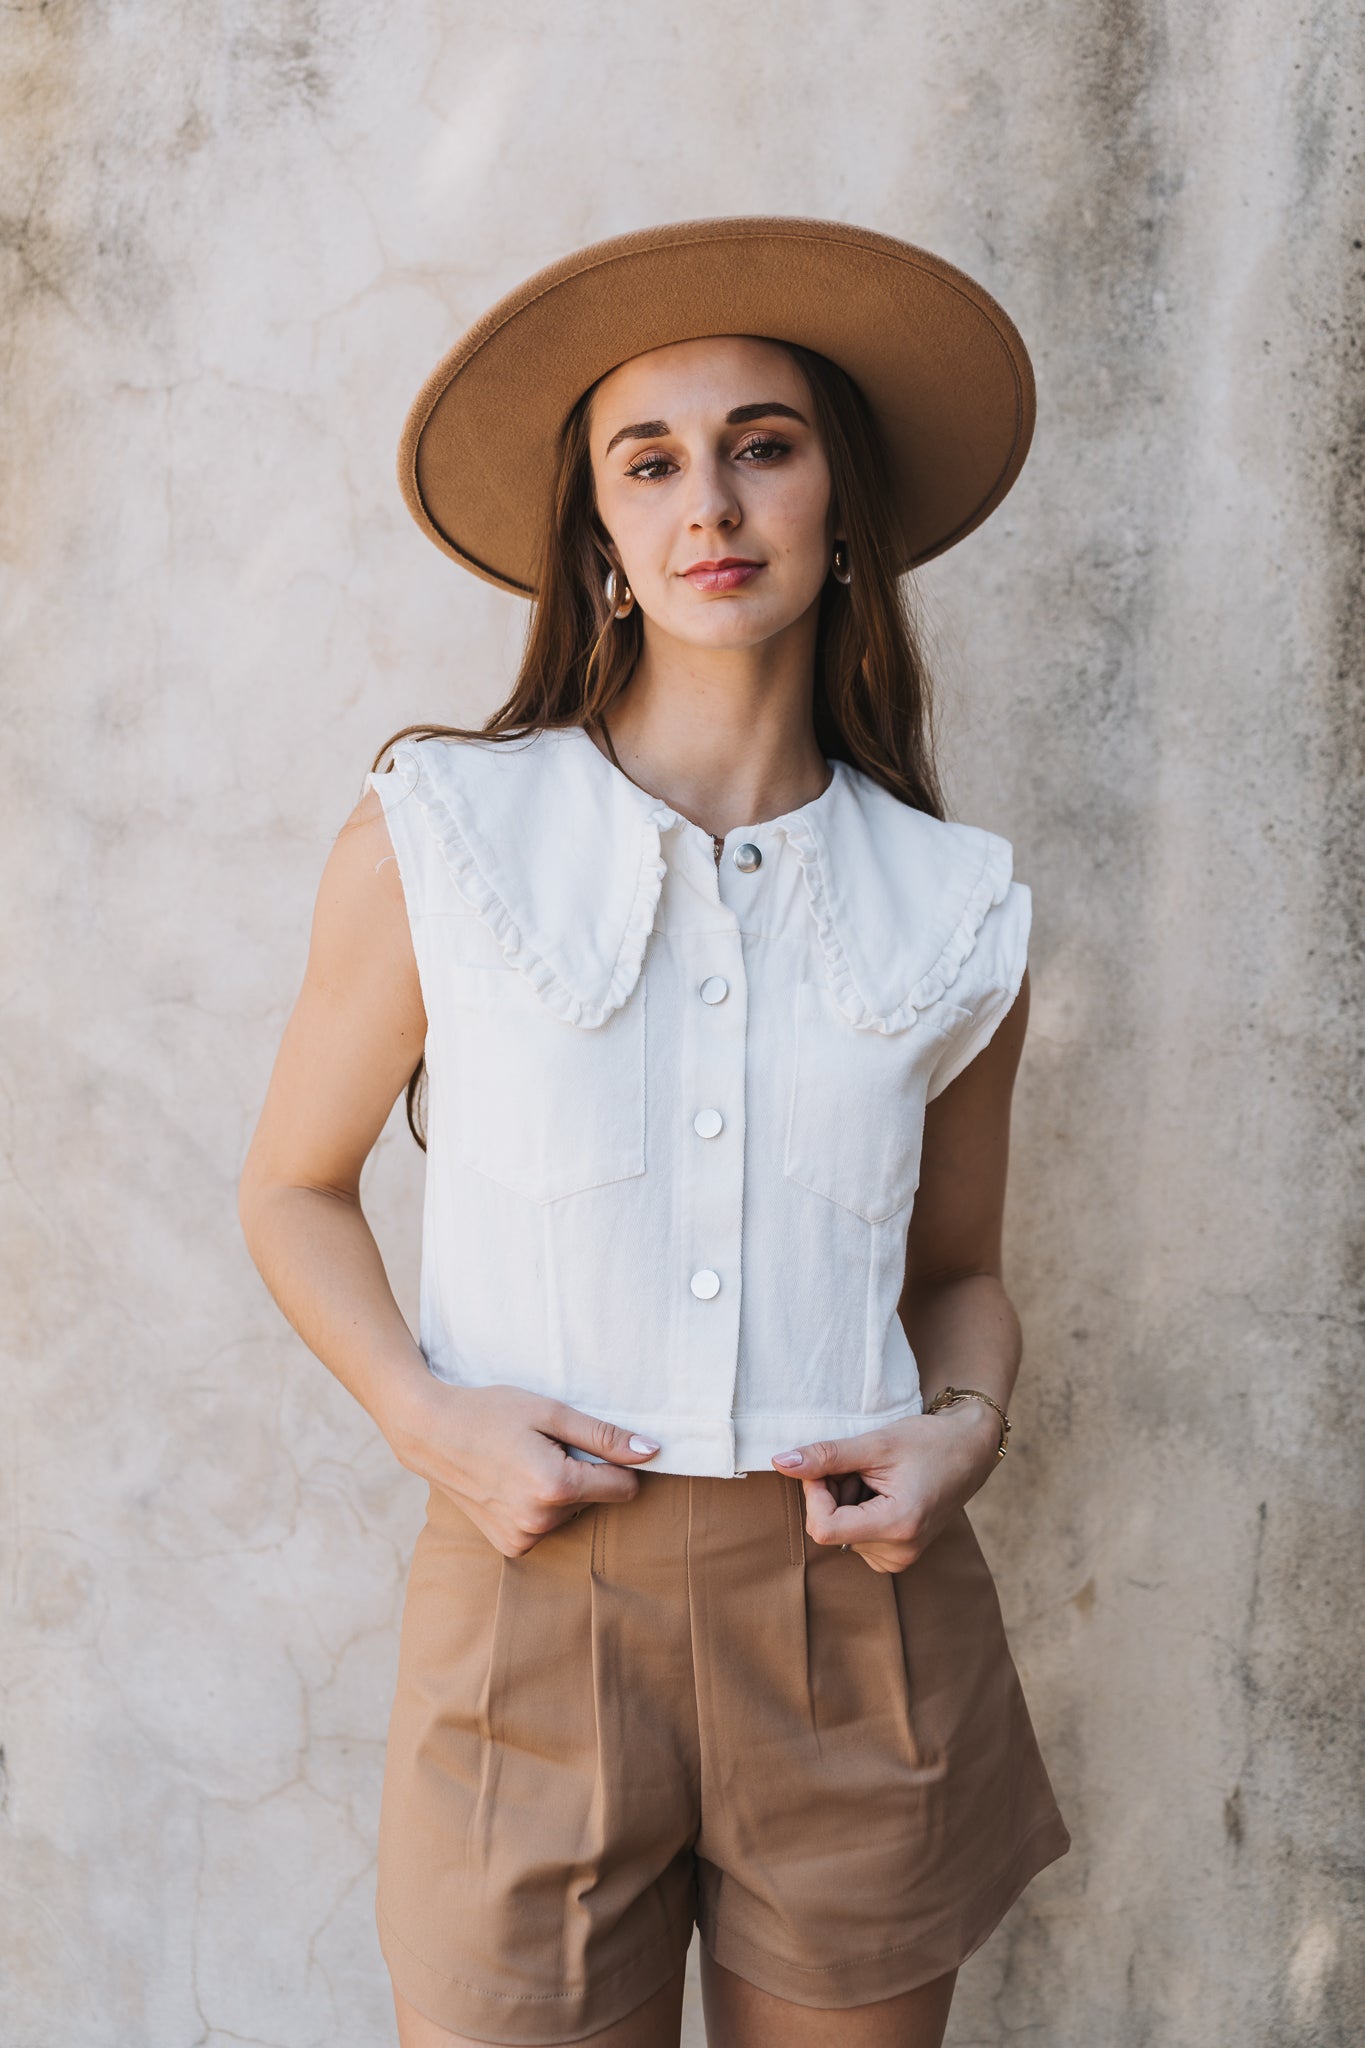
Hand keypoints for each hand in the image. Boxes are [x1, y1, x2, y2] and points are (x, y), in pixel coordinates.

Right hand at [386, 1381, 659, 1558]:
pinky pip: (547, 1526)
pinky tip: (512, 1482)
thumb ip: (603, 1436)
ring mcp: (523, 1539)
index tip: (590, 1442)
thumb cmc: (490, 1411)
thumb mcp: (550, 1412)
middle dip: (582, 1473)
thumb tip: (652, 1452)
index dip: (615, 1462)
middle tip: (542, 1446)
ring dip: (559, 1490)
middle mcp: (542, 1522)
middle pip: (596, 1499)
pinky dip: (539, 1506)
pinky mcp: (510, 1546)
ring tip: (523, 1461)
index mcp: (557, 1487)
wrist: (429, 1431)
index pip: (624, 1487)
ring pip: (571, 1512)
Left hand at [771, 1401, 1001, 1571]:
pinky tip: (881, 1491)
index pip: (824, 1527)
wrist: (970, 1451)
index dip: (814, 1494)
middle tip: (860, 1465)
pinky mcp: (897, 1555)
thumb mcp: (876, 1443)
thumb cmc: (929, 1442)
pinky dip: (857, 1510)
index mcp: (897, 1526)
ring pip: (840, 1532)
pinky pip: (854, 1536)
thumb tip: (781, 1462)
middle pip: (830, 1528)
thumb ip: (827, 1456)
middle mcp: (898, 1553)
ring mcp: (898, 1558)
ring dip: (845, 1500)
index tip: (826, 1465)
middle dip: (832, 1493)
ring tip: (876, 1477)